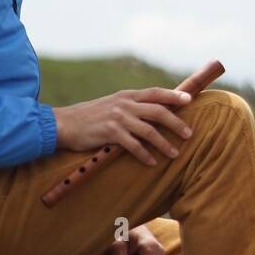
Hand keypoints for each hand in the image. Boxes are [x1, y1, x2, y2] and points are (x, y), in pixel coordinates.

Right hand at [52, 86, 192, 166]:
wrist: (65, 124)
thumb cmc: (90, 117)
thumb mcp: (112, 104)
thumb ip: (131, 106)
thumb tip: (153, 112)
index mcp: (127, 95)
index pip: (155, 92)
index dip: (173, 95)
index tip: (190, 99)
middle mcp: (125, 104)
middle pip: (158, 111)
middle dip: (176, 122)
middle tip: (189, 134)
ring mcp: (118, 118)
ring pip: (149, 130)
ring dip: (164, 143)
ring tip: (174, 153)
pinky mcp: (110, 133)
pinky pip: (134, 145)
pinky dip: (145, 155)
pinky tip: (152, 162)